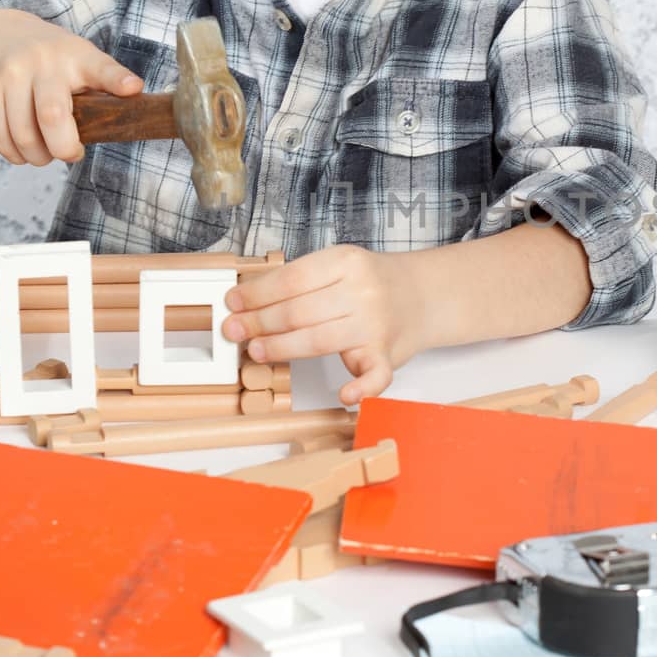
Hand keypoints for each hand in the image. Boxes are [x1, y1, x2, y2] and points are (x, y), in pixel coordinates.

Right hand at [0, 9, 142, 164]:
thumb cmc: (50, 58)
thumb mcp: (81, 60)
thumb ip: (104, 85)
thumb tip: (129, 114)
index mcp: (77, 56)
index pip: (101, 68)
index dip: (117, 80)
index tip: (132, 88)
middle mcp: (43, 62)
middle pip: (52, 116)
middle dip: (64, 148)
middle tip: (70, 153)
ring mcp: (10, 75)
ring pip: (24, 135)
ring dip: (38, 157)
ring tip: (45, 154)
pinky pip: (1, 138)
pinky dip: (15, 154)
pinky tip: (23, 151)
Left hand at [222, 244, 422, 405]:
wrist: (422, 295)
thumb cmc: (370, 282)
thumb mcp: (339, 264)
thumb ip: (302, 280)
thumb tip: (248, 300)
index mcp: (347, 262)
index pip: (291, 280)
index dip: (257, 294)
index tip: (233, 303)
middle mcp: (363, 292)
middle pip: (299, 311)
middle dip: (259, 322)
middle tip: (233, 330)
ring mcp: (376, 325)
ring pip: (319, 340)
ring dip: (281, 348)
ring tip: (255, 351)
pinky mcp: (387, 355)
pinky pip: (376, 376)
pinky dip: (361, 388)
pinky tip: (344, 394)